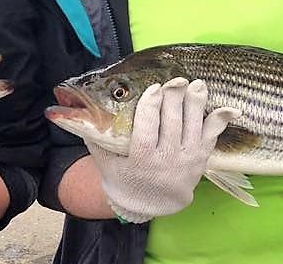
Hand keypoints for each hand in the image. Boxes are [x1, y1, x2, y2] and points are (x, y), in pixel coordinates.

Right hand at [86, 78, 238, 222]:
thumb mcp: (103, 155)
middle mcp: (167, 163)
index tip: (154, 88)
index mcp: (141, 161)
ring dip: (196, 103)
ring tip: (195, 84)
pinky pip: (213, 138)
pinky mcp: (201, 160)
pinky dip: (220, 121)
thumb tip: (55, 109)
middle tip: (175, 80)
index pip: (148, 130)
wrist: (148, 202)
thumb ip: (87, 131)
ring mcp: (187, 162)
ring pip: (194, 127)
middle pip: (173, 124)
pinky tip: (227, 106)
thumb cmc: (120, 172)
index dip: (152, 107)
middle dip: (175, 99)